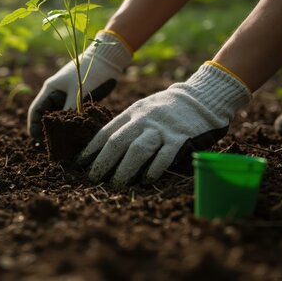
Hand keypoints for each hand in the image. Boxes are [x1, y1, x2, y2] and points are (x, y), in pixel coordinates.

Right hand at [28, 31, 131, 137]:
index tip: (38, 139)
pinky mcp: (79, 99)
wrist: (107, 59)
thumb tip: (65, 131)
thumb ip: (70, 111)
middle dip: (48, 130)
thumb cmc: (90, 71)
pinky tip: (77, 134)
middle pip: (47, 115)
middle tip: (53, 145)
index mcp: (50, 90)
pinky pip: (72, 114)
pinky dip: (72, 123)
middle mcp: (57, 94)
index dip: (34, 126)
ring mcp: (68, 97)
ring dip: (62, 128)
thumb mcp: (78, 93)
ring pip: (60, 116)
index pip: (36, 111)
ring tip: (64, 143)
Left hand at [78, 63, 250, 185]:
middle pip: (118, 142)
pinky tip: (145, 180)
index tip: (80, 163)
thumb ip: (127, 125)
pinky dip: (154, 169)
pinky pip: (164, 155)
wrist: (201, 97)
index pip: (106, 132)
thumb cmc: (167, 109)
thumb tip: (104, 148)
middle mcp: (144, 120)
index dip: (92, 148)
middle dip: (103, 162)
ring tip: (117, 184)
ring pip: (138, 150)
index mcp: (132, 112)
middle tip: (94, 178)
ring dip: (125, 169)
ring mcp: (162, 128)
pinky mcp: (180, 138)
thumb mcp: (143, 109)